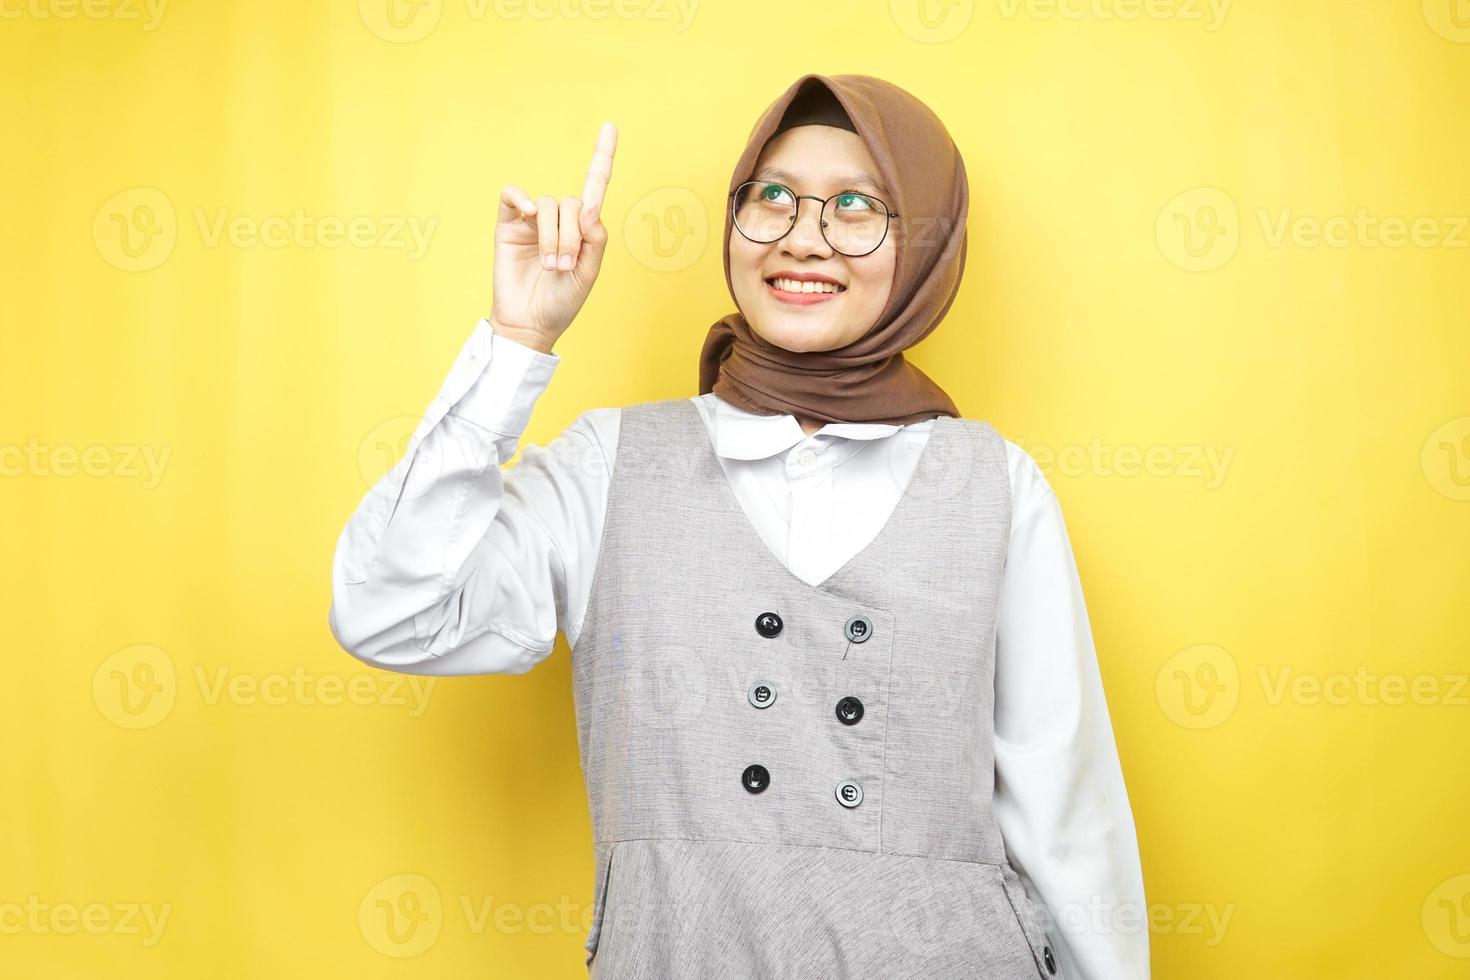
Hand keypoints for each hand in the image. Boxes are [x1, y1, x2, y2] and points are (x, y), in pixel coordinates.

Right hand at [489, 121, 617, 352]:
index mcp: (583, 228)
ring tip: (550, 266)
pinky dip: (519, 198)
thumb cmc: (561, 301)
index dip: (602, 157)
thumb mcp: (589, 273)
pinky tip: (526, 210)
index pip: (594, 186)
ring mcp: (533, 221)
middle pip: (571, 203)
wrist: (529, 323)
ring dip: (552, 236)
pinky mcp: (509, 224)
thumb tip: (589, 206)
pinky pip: (512, 197)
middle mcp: (559, 219)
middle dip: (571, 235)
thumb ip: (595, 239)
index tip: (609, 127)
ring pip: (547, 206)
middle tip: (564, 266)